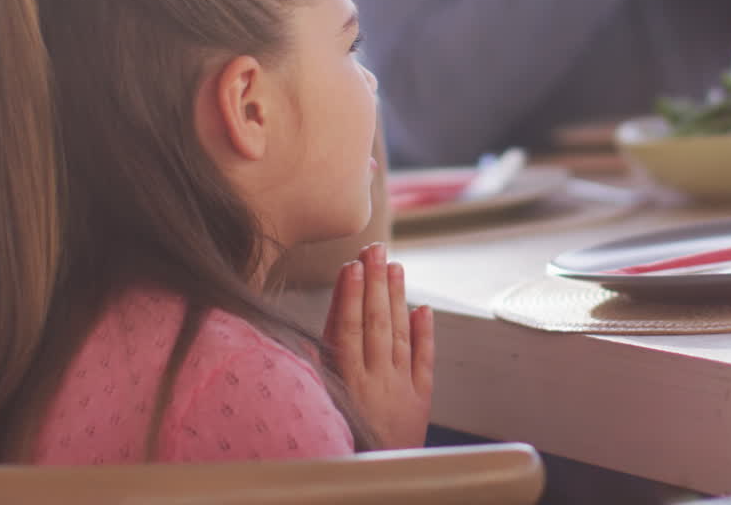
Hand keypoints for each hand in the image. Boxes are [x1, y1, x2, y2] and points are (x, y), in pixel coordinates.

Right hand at [323, 243, 433, 449]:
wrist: (376, 483)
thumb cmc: (339, 449)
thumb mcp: (318, 412)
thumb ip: (315, 374)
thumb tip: (305, 337)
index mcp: (346, 387)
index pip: (347, 331)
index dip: (349, 297)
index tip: (351, 267)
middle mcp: (376, 384)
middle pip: (376, 324)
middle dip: (376, 283)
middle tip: (376, 250)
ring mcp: (401, 390)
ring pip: (400, 335)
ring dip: (397, 298)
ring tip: (395, 266)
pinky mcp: (421, 401)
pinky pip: (425, 361)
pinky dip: (424, 333)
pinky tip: (422, 308)